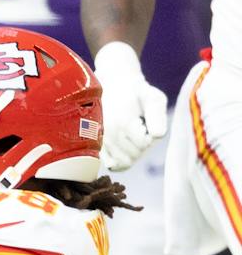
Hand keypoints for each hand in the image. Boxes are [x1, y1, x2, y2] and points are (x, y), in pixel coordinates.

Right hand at [93, 41, 167, 171]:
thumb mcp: (153, 98)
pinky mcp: (96, 148)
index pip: (144, 144)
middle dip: (140, 144)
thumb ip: (158, 116)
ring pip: (125, 162)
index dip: (149, 134)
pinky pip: (112, 166)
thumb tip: (156, 136)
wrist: (111, 87)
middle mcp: (108, 134)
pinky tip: (122, 147)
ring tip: (127, 135)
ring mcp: (100, 142)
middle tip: (135, 126)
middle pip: (135, 154)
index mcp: (122, 122)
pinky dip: (120, 161)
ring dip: (130, 152)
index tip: (144, 121)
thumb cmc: (136, 93)